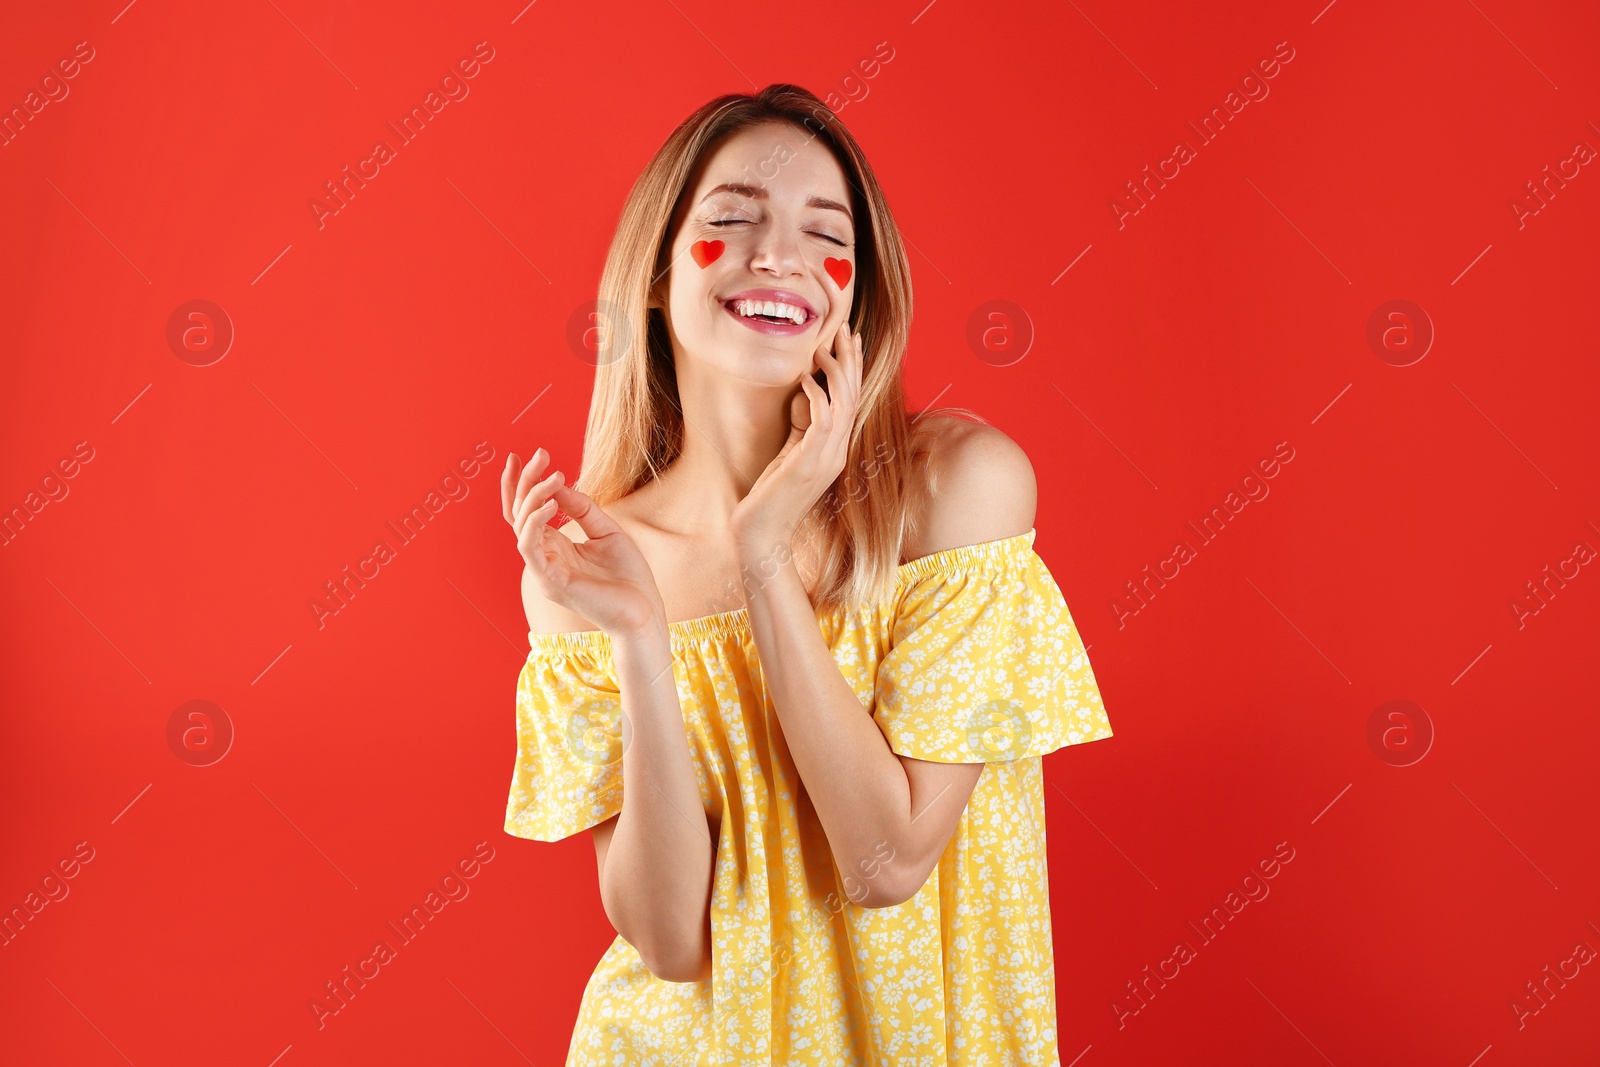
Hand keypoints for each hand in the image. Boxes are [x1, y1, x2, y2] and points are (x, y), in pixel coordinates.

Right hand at [502, 448, 665, 636]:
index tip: (524, 456)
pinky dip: (536, 522)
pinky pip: (530, 546)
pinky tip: (551, 503)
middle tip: (540, 454)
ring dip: (533, 497)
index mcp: (556, 546)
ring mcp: (544, 570)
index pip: (526, 512)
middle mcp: (544, 557)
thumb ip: (582, 508)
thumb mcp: (607, 531)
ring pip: (520, 527)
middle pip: (518, 514)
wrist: (643, 612)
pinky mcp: (550, 581)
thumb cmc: (628, 577)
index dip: (521, 484)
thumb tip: (559, 483)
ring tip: (553, 475)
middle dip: (525, 481)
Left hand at [729, 320, 864, 559]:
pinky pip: (822, 422)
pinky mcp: (809, 464)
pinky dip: (816, 396)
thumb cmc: (770, 497)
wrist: (762, 534)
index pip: (852, 401)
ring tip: (824, 347)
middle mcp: (837, 453)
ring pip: (843, 405)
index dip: (854, 368)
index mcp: (835, 450)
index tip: (850, 339)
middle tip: (844, 328)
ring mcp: (826, 459)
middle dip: (850, 360)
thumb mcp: (790, 453)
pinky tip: (805, 379)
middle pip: (854, 397)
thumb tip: (808, 393)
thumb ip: (802, 427)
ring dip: (836, 372)